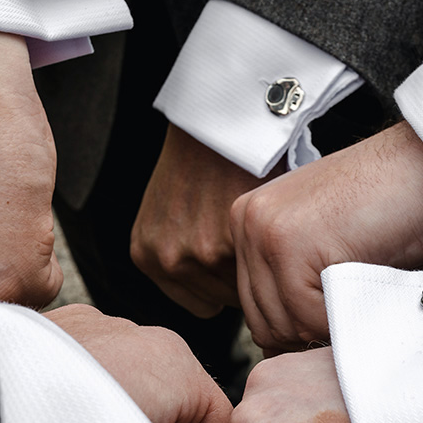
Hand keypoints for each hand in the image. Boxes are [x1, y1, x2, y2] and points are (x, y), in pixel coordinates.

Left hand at [130, 124, 272, 317]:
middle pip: (224, 299)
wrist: (218, 119)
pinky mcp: (228, 243)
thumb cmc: (200, 157)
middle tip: (260, 246)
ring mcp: (198, 255)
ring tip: (267, 235)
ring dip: (263, 268)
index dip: (226, 285)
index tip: (242, 266)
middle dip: (245, 276)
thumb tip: (215, 294)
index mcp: (148, 255)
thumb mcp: (169, 209)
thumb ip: (182, 249)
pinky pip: (264, 271)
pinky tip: (274, 230)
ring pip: (248, 287)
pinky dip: (274, 254)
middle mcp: (168, 260)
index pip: (200, 303)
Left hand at [230, 122, 422, 350]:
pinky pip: (309, 318)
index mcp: (251, 222)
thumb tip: (287, 347)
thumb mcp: (331, 245)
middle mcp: (248, 223)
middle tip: (357, 309)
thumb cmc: (401, 205)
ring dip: (330, 326)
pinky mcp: (290, 243)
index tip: (341, 315)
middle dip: (313, 332)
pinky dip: (344, 319)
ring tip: (364, 293)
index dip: (304, 329)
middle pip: (265, 324)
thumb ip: (299, 284)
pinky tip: (369, 286)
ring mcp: (265, 231)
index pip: (258, 312)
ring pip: (285, 326)